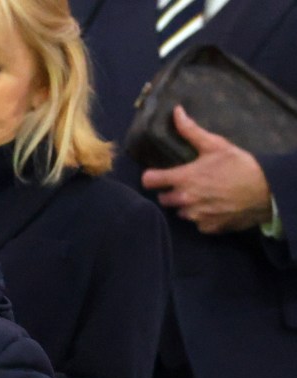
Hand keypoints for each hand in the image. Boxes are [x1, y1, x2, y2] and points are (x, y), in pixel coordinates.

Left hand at [141, 105, 272, 233]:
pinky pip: (197, 223)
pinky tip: (214, 206)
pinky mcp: (207, 227)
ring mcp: (195, 216)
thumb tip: (176, 112)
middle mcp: (184, 200)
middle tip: (187, 184)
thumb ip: (191, 131)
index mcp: (183, 178)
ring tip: (202, 195)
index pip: (149, 181)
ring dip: (186, 205)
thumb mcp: (216, 145)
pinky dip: (202, 217)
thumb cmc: (240, 166)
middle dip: (171, 192)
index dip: (151, 177)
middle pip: (163, 199)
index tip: (157, 175)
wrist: (266, 191)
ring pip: (179, 212)